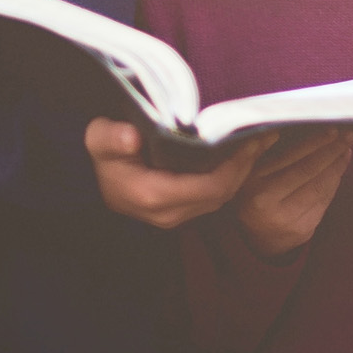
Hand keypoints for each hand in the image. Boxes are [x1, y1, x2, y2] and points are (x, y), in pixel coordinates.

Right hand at [85, 118, 270, 228]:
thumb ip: (112, 138)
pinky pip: (212, 198)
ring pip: (220, 198)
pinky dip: (228, 178)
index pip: (210, 186)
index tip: (250, 138)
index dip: (236, 165)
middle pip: (221, 193)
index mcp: (154, 195)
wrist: (89, 179)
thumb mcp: (98, 139)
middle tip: (263, 135)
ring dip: (240, 173)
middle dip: (245, 166)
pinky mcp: (178, 213)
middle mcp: (168, 213)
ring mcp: (174, 217)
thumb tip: (131, 137)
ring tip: (256, 143)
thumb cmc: (100, 153)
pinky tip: (238, 157)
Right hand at [234, 129, 352, 256]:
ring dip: (338, 167)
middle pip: (310, 172)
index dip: (315, 143)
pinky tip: (338, 170)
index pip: (293, 159)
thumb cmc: (253, 195)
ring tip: (346, 150)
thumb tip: (291, 130)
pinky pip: (324, 202)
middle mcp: (272, 205)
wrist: (256, 239)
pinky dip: (333, 183)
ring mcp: (290, 220)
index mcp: (257, 187)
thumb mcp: (249, 173)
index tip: (332, 130)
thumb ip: (264, 152)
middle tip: (349, 136)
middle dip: (333, 151)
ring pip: (321, 188)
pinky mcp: (304, 230)